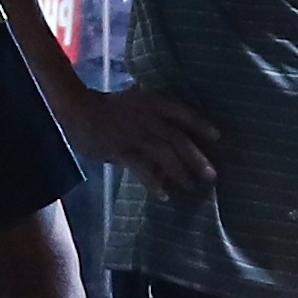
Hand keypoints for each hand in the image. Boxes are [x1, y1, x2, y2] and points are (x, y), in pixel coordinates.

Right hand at [57, 82, 219, 198]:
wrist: (79, 109)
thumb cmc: (112, 107)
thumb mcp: (138, 102)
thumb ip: (156, 117)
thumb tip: (177, 140)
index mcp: (153, 103)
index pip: (183, 112)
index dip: (201, 123)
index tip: (218, 136)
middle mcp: (148, 117)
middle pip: (178, 139)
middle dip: (197, 158)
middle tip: (212, 176)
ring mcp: (135, 134)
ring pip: (165, 155)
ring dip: (181, 173)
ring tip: (192, 188)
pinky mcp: (121, 150)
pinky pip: (142, 169)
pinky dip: (155, 183)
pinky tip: (165, 195)